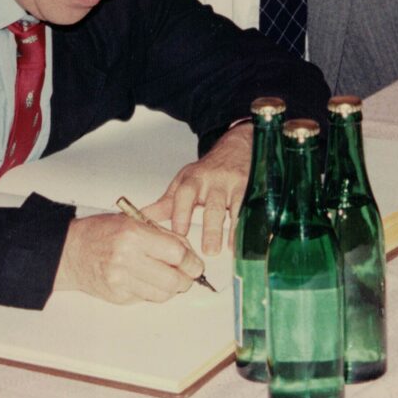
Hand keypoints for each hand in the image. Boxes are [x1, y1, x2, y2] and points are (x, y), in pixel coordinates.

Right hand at [51, 212, 203, 303]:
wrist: (70, 251)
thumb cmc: (100, 232)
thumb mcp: (131, 220)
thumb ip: (161, 234)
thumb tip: (187, 251)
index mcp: (132, 235)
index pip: (176, 253)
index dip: (191, 259)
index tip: (195, 261)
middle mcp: (126, 259)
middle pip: (173, 279)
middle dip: (187, 278)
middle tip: (189, 273)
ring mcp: (121, 281)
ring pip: (163, 294)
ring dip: (173, 288)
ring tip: (170, 276)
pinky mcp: (118, 297)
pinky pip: (147, 298)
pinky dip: (154, 291)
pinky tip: (149, 279)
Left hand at [143, 123, 251, 255]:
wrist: (238, 146)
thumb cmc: (208, 170)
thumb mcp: (184, 182)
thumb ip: (166, 203)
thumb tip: (140, 216)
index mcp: (193, 181)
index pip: (184, 196)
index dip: (181, 214)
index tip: (179, 234)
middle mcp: (215, 182)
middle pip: (212, 206)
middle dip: (211, 228)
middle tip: (209, 251)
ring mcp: (236, 186)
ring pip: (236, 208)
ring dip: (234, 229)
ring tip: (231, 249)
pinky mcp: (255, 189)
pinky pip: (255, 209)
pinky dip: (256, 225)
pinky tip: (257, 240)